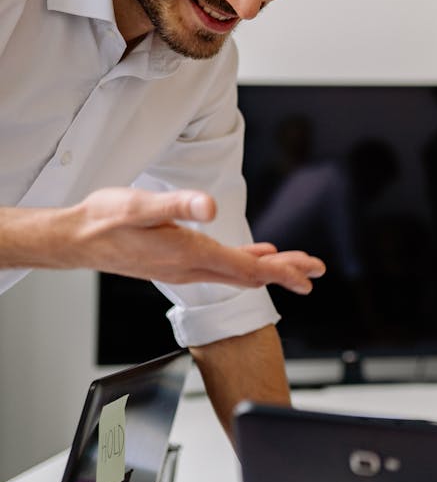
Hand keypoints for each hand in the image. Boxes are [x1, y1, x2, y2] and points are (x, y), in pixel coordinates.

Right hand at [63, 187, 324, 292]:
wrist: (75, 238)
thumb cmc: (103, 219)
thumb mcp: (140, 205)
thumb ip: (177, 206)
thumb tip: (209, 207)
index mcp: (189, 255)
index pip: (247, 269)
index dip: (281, 271)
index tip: (309, 273)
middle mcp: (190, 267)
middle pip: (249, 276)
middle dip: (287, 273)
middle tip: (317, 271)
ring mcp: (184, 267)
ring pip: (237, 272)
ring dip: (270, 269)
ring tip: (298, 266)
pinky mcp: (177, 262)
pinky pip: (222, 266)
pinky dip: (246, 262)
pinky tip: (257, 256)